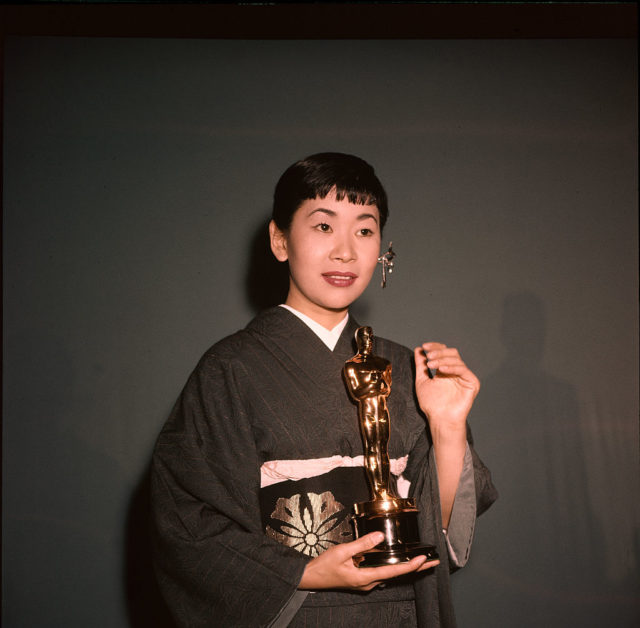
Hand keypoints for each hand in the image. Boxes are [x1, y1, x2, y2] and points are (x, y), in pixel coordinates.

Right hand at [298, 532, 438, 590]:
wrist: (310, 577)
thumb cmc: (324, 565)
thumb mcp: (342, 551)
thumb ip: (362, 544)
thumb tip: (380, 536)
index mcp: (365, 578)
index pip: (394, 572)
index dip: (411, 565)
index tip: (424, 559)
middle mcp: (369, 583)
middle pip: (397, 575)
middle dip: (416, 568)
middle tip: (434, 563)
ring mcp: (365, 583)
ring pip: (390, 575)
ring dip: (406, 568)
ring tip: (421, 561)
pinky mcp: (362, 579)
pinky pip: (382, 573)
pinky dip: (394, 567)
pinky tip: (398, 562)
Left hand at [413, 343, 479, 433]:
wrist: (439, 419)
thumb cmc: (431, 404)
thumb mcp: (422, 381)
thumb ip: (420, 366)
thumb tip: (418, 349)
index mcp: (446, 370)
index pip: (443, 352)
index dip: (435, 347)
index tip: (424, 347)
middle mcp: (456, 372)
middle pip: (451, 353)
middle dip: (439, 352)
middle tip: (428, 357)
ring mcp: (465, 377)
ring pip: (456, 360)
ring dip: (442, 359)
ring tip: (431, 365)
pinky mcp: (472, 383)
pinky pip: (463, 370)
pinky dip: (452, 367)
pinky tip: (441, 369)